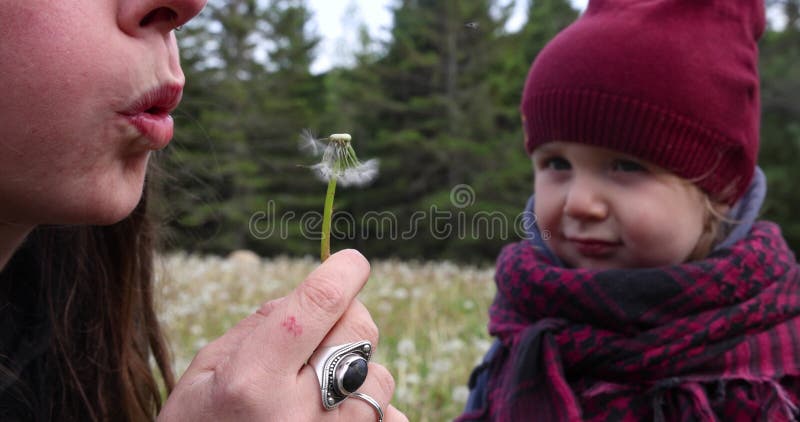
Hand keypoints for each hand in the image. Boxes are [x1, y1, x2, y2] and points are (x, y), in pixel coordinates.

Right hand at [158, 249, 406, 420]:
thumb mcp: (205, 371)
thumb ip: (258, 326)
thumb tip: (308, 295)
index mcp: (254, 379)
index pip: (318, 303)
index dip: (342, 271)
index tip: (351, 262)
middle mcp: (299, 411)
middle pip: (359, 331)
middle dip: (347, 316)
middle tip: (322, 330)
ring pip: (380, 374)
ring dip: (357, 367)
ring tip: (321, 384)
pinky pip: (390, 416)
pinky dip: (370, 405)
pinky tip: (339, 410)